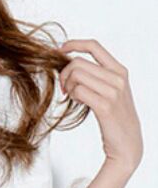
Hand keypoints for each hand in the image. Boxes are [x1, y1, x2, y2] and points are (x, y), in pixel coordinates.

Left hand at [58, 38, 142, 172]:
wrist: (127, 144)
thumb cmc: (114, 115)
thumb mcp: (109, 88)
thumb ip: (94, 73)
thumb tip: (66, 59)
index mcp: (119, 70)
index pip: (94, 46)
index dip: (73, 44)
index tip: (60, 50)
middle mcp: (118, 78)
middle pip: (77, 62)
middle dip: (64, 73)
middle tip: (65, 87)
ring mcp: (113, 92)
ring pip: (75, 74)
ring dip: (68, 85)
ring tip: (73, 96)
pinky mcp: (105, 106)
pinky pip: (78, 90)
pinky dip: (72, 95)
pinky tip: (78, 102)